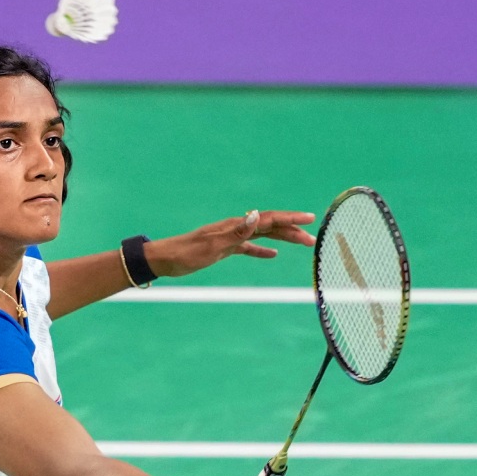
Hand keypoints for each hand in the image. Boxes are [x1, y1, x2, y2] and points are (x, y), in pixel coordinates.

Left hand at [146, 210, 315, 277]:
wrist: (164, 259)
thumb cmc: (186, 253)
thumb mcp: (212, 245)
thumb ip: (236, 232)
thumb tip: (257, 215)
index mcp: (234, 225)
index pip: (268, 218)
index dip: (290, 218)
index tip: (309, 219)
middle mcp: (234, 228)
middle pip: (269, 226)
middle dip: (292, 230)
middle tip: (312, 239)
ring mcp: (230, 237)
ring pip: (262, 235)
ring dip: (282, 239)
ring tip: (301, 243)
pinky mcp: (223, 248)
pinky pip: (248, 248)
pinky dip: (262, 250)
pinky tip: (272, 255)